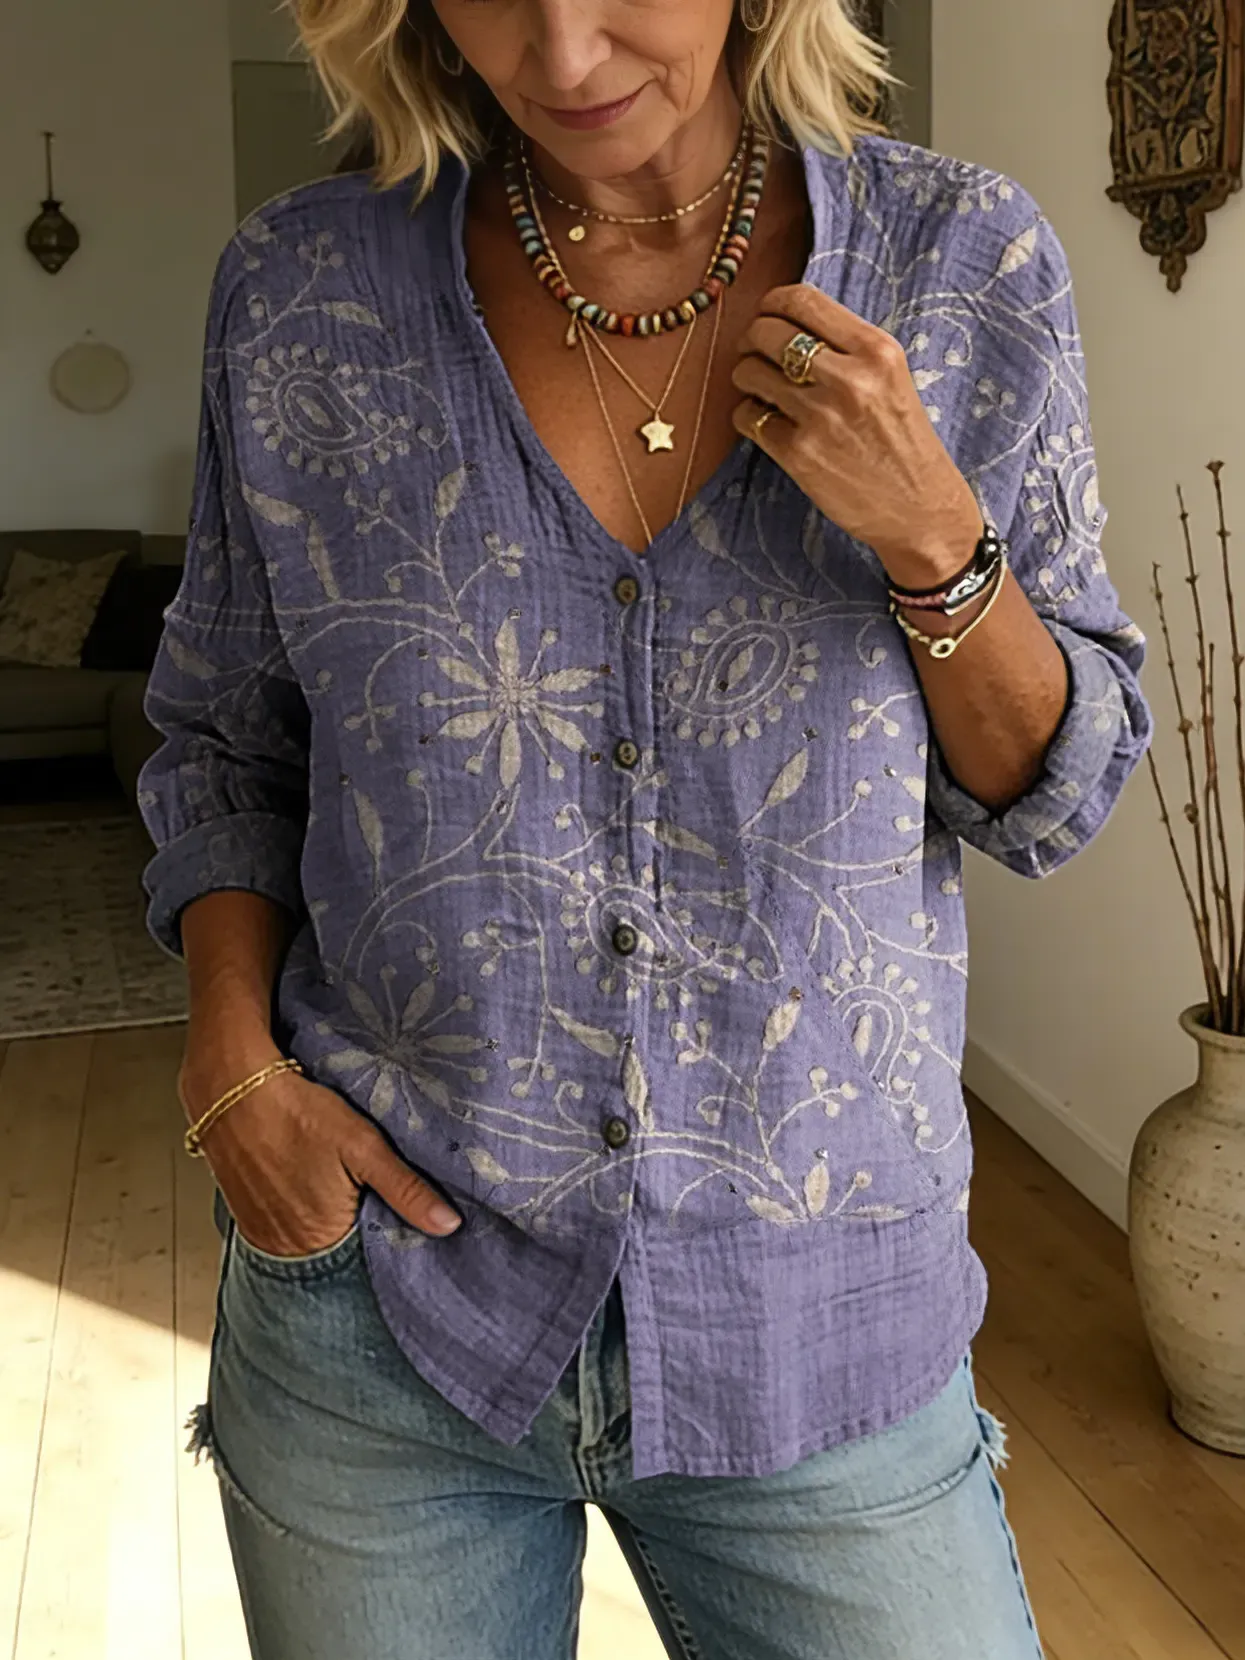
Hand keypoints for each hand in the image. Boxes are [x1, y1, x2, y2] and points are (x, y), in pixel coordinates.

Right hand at [180, 1038, 461, 1256]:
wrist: (230, 1087)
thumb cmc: (295, 1111)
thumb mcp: (362, 1146)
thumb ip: (406, 1189)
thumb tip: (449, 1225)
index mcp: (318, 1239)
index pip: (366, 1258)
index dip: (386, 1236)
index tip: (402, 1220)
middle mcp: (284, 1247)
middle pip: (337, 1251)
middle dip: (358, 1229)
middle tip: (368, 1194)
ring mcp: (260, 1233)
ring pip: (311, 1238)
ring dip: (328, 1220)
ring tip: (337, 1185)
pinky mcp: (244, 1215)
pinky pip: (283, 1224)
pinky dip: (300, 1210)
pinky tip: (309, 1181)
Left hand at [731, 285, 982, 587]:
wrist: (920, 510)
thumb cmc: (904, 443)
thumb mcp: (891, 379)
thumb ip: (847, 348)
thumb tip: (786, 322)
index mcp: (876, 350)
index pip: (802, 300)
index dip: (772, 304)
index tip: (767, 316)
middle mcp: (849, 377)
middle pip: (767, 331)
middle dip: (751, 340)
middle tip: (755, 355)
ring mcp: (821, 416)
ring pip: (749, 372)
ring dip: (746, 379)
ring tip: (764, 392)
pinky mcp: (799, 453)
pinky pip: (747, 416)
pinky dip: (748, 416)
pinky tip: (767, 422)